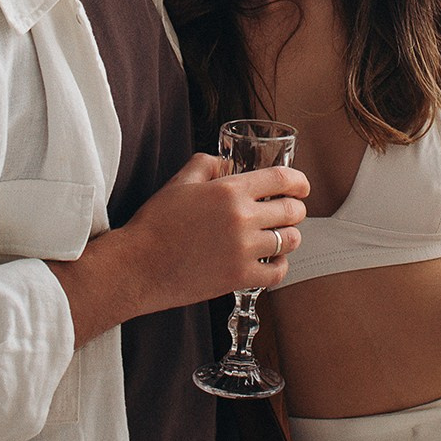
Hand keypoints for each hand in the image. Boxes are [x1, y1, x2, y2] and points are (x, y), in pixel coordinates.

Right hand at [51, 154, 308, 343]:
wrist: (137, 266)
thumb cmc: (156, 223)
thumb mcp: (180, 182)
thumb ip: (207, 165)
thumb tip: (227, 162)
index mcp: (229, 190)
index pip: (282, 179)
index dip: (299, 182)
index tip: (302, 187)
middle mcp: (242, 218)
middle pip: (292, 211)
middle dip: (295, 209)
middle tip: (289, 213)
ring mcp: (243, 250)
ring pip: (289, 241)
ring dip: (288, 237)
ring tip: (279, 237)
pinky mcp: (239, 277)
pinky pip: (277, 272)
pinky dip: (279, 266)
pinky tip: (270, 262)